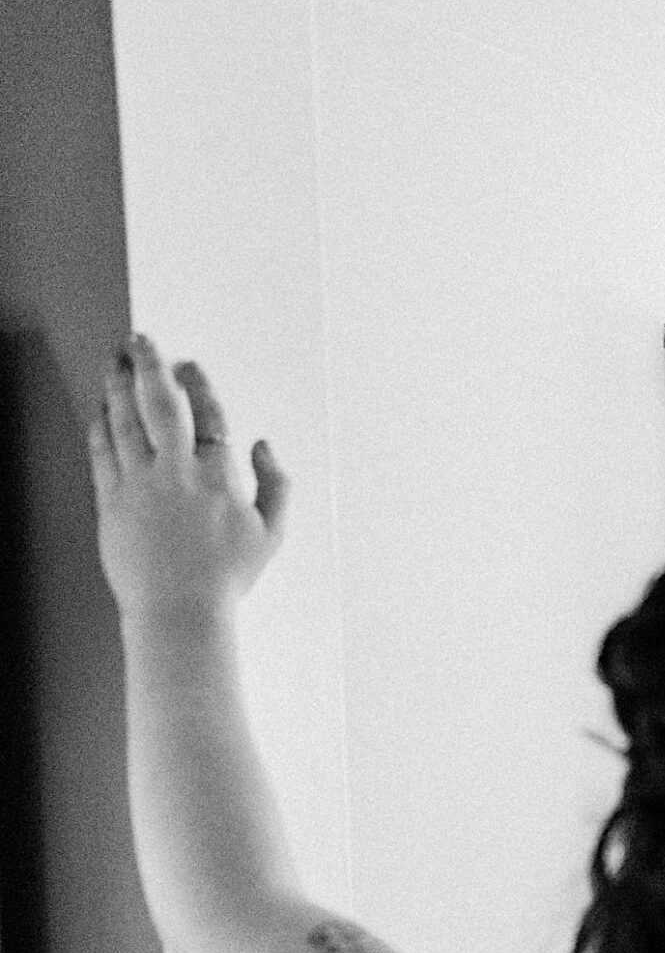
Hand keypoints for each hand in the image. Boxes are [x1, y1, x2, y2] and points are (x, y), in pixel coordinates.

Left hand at [88, 336, 287, 625]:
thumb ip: (276, 484)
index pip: (207, 415)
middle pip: (160, 403)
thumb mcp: (271, 534)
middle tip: (141, 341)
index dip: (197, 384)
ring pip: (125, 419)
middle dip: (149, 366)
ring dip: (118, 385)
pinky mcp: (110, 500)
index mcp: (219, 475)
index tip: (189, 366)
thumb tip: (263, 446)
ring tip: (115, 363)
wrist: (179, 610)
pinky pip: (102, 450)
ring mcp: (139, 483)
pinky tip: (100, 408)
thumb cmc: (226, 578)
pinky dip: (100, 423)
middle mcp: (176, 471)